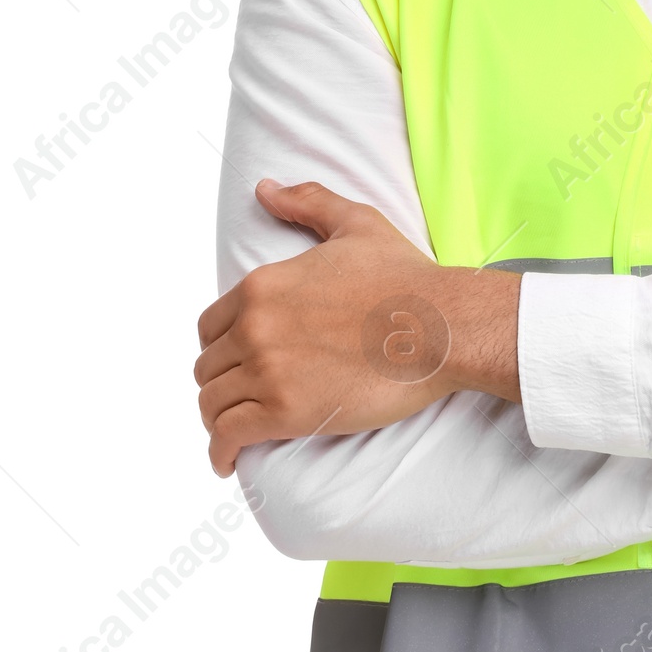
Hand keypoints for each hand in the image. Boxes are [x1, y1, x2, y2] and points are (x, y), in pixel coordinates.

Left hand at [194, 179, 520, 478]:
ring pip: (212, 403)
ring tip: (233, 431)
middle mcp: (254, 327)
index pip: (210, 327)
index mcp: (261, 286)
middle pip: (208, 367)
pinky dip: (220, 452)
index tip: (237, 363)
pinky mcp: (285, 412)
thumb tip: (265, 189)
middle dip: (222, 383)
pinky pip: (228, 436)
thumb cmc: (407, 277)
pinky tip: (224, 461)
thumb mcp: (355, 224)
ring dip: (218, 419)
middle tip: (241, 400)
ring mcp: (267, 370)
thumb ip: (306, 202)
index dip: (221, 347)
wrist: (442, 326)